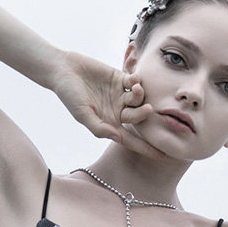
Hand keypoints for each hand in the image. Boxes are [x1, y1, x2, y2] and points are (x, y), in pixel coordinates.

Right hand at [51, 50, 165, 159]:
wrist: (63, 70)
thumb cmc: (69, 96)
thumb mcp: (82, 114)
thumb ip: (99, 128)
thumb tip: (117, 138)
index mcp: (110, 124)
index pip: (131, 140)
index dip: (147, 149)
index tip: (164, 157)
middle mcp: (117, 111)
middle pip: (138, 118)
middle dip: (144, 115)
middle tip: (148, 109)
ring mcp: (119, 95)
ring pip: (138, 100)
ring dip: (141, 96)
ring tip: (135, 88)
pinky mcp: (119, 78)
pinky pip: (134, 82)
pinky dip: (137, 81)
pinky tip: (133, 78)